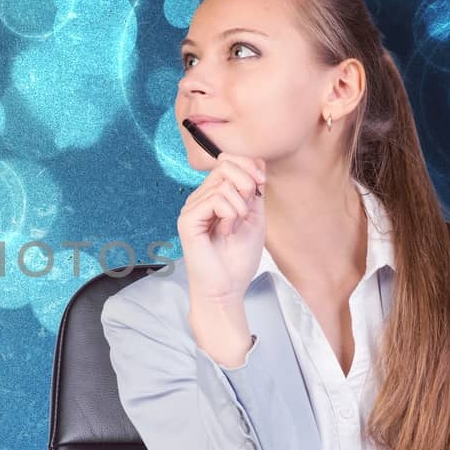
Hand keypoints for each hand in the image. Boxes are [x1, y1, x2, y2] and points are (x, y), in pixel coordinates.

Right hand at [178, 151, 266, 303]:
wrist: (227, 288)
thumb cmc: (238, 259)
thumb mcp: (255, 217)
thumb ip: (254, 190)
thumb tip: (257, 162)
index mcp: (213, 196)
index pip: (228, 161)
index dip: (249, 166)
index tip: (262, 185)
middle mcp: (199, 198)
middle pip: (226, 166)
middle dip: (247, 184)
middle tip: (248, 211)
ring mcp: (191, 208)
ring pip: (224, 183)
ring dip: (240, 207)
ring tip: (235, 228)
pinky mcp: (187, 219)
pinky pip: (216, 199)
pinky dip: (230, 215)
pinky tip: (226, 232)